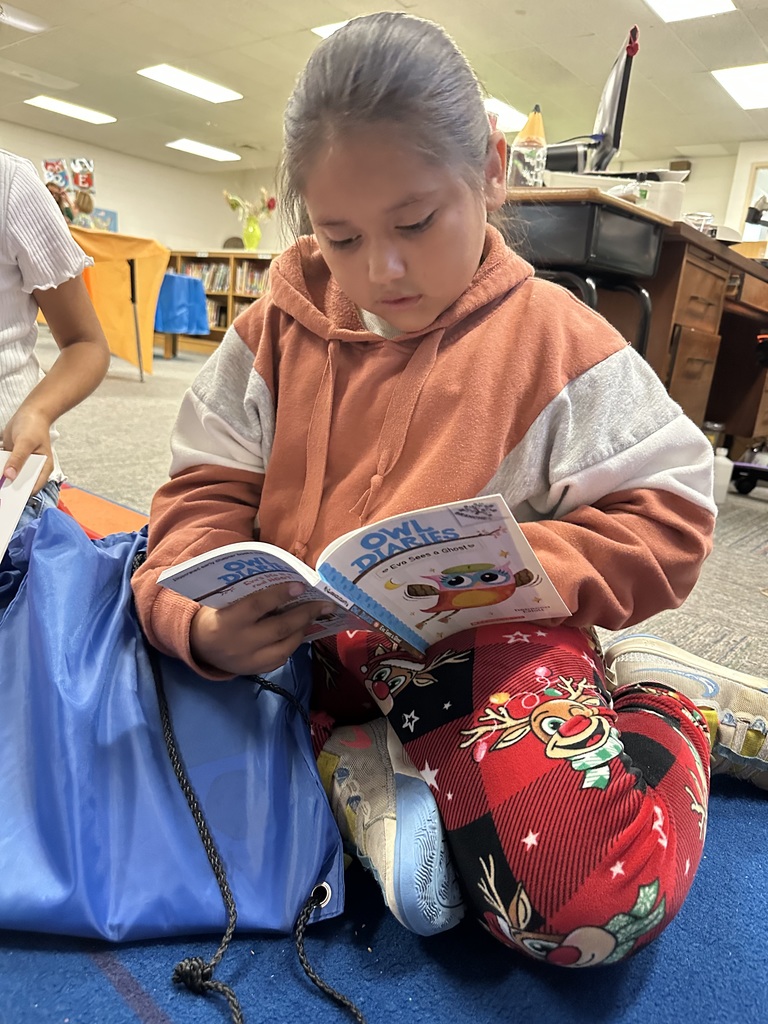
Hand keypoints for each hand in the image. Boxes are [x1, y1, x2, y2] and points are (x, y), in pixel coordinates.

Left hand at [1, 406, 53, 492]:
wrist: (30, 413)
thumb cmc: (33, 427)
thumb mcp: (25, 443)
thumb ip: (17, 459)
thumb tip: (8, 476)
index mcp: (43, 468)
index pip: (33, 487)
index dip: (21, 493)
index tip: (8, 496)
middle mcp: (33, 469)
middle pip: (20, 484)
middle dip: (9, 487)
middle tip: (0, 488)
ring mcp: (22, 465)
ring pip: (10, 476)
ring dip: (2, 477)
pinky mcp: (12, 459)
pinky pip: (3, 467)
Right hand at [190, 582, 334, 675]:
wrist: (198, 646)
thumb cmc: (215, 613)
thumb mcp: (224, 600)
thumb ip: (249, 593)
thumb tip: (284, 580)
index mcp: (228, 621)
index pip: (258, 605)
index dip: (280, 594)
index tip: (301, 585)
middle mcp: (240, 643)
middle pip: (279, 628)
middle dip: (305, 614)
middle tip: (325, 603)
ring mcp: (248, 661)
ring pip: (285, 647)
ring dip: (303, 630)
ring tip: (315, 616)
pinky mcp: (254, 671)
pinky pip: (280, 659)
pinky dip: (293, 644)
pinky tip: (300, 631)